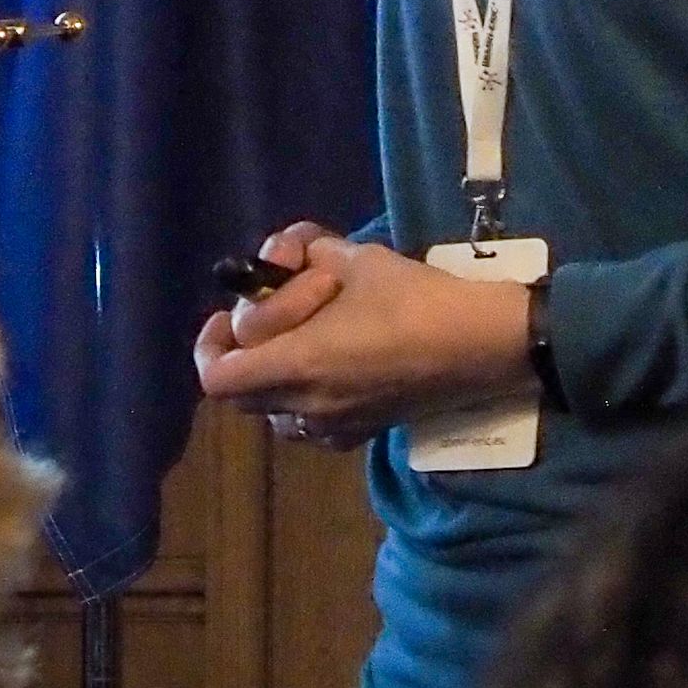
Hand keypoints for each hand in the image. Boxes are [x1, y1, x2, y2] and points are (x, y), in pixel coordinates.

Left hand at [193, 222, 533, 449]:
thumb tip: (286, 256)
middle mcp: (307, 406)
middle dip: (243, 353)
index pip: (217, 377)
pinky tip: (332, 367)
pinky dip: (302, 399)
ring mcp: (333, 427)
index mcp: (300, 364)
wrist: (478, 345)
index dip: (209, 345)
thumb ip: (308, 253)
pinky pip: (308, 425)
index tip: (226, 314)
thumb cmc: (416, 299)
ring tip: (300, 341)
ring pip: (272, 413)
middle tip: (269, 317)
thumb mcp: (357, 257)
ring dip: (271, 378)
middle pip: (239, 396)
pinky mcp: (360, 434)